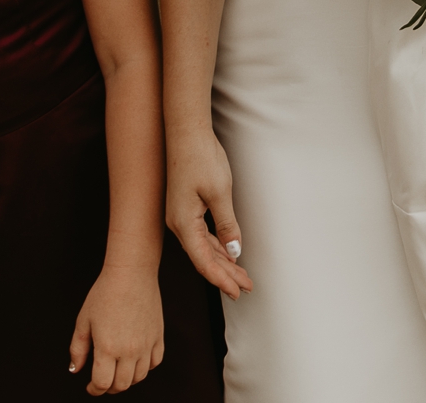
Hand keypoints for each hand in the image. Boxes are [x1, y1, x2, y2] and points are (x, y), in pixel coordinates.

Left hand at [69, 263, 163, 395]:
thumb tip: (75, 369)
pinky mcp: (158, 336)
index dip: (94, 389)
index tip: (90, 387)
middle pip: (121, 385)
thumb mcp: (83, 320)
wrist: (131, 274)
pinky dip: (145, 367)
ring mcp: (146, 344)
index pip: (102, 383)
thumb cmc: (104, 293)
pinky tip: (136, 360)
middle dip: (109, 387)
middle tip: (103, 381)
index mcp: (107, 347)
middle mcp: (129, 350)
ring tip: (118, 371)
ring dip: (127, 379)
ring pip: (139, 377)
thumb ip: (78, 348)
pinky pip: (155, 362)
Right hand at [165, 127, 251, 297]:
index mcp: (184, 223)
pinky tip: (229, 253)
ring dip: (223, 262)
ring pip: (204, 247)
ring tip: (242, 276)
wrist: (186, 132)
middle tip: (247, 288)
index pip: (204, 262)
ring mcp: (181, 216)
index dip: (221, 279)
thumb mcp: (220, 192)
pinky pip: (202, 234)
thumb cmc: (201, 158)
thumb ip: (227, 225)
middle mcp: (179, 224)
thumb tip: (235, 252)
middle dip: (226, 274)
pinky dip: (217, 246)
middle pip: (204, 257)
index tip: (237, 292)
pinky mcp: (186, 207)